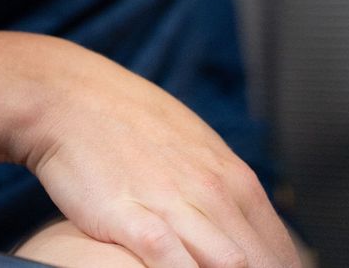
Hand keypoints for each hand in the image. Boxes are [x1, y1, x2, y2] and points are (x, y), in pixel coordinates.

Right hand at [11, 35, 298, 267]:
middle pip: (262, 261)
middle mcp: (214, 190)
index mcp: (231, 174)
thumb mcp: (191, 146)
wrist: (70, 97)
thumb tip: (245, 219)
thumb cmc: (127, 123)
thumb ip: (220, 185)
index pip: (279, 244)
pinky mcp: (136, 222)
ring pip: (231, 266)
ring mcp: (177, 206)